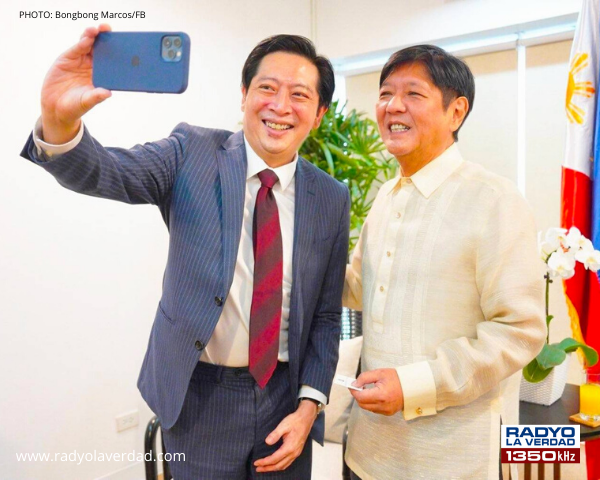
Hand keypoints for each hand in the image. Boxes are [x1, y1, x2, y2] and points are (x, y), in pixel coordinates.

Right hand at [41, 24, 112, 143]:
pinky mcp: (68, 58)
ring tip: (97, 30)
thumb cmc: (75, 106)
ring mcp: (81, 61)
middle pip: (101, 48)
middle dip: (105, 38)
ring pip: (89, 45)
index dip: (117, 51)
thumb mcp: (86, 102)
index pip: (112, 60)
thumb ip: (96, 97)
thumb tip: (108, 93)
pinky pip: (77, 48)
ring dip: (93, 36)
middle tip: (109, 29)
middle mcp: (93, 66)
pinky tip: (87, 38)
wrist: (55, 108)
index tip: (124, 44)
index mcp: (102, 75)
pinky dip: (82, 42)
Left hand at [254, 400, 315, 472]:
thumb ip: (275, 434)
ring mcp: (296, 453)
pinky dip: (280, 466)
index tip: (256, 463)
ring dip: (273, 468)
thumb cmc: (295, 421)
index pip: (274, 459)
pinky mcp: (297, 451)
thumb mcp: (284, 425)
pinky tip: (275, 464)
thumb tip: (267, 442)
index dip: (265, 462)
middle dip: (267, 468)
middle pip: (279, 465)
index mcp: (289, 447)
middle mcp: (294, 453)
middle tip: (258, 468)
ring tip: (264, 468)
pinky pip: (287, 463)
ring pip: (284, 466)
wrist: (306, 418)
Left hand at [350, 368, 403, 415]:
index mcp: (380, 395)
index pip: (360, 397)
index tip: (352, 385)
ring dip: (364, 399)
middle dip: (358, 395)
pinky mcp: (388, 413)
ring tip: (369, 389)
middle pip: (362, 404)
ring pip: (367, 407)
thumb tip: (354, 384)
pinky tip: (375, 395)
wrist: (411, 386)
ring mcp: (386, 411)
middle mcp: (383, 406)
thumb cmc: (396, 378)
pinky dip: (371, 403)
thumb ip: (364, 378)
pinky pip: (374, 409)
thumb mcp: (379, 373)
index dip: (354, 390)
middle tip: (360, 386)